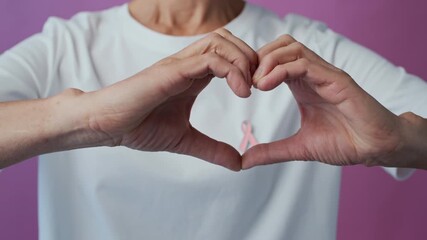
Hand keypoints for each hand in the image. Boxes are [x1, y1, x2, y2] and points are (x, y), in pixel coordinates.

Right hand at [86, 29, 256, 170]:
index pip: (226, 54)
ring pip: (219, 41)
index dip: (247, 66)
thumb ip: (212, 149)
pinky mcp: (171, 72)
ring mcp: (178, 65)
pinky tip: (240, 91)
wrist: (107, 126)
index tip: (256, 91)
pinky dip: (230, 70)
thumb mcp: (185, 140)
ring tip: (249, 88)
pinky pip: (208, 59)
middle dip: (250, 57)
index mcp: (192, 76)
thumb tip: (238, 163)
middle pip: (226, 39)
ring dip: (243, 60)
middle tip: (259, 84)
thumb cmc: (138, 127)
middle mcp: (187, 65)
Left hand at [242, 35, 411, 168]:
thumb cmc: (345, 142)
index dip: (255, 67)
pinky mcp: (336, 80)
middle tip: (246, 81)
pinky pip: (305, 64)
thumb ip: (272, 152)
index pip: (275, 59)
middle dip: (258, 58)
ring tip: (256, 83)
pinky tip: (266, 85)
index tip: (241, 86)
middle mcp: (313, 74)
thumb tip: (245, 160)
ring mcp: (325, 74)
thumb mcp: (299, 147)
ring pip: (292, 49)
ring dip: (268, 61)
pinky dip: (281, 69)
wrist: (375, 149)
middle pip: (282, 45)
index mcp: (303, 84)